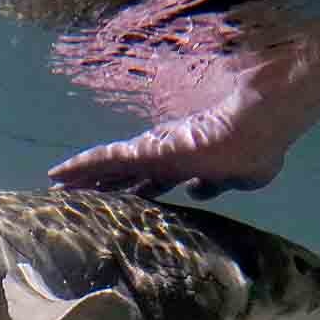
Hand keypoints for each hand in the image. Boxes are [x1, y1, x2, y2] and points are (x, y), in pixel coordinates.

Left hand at [47, 106, 286, 199]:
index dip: (135, 189)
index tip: (123, 197)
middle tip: (76, 195)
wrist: (262, 121)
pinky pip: (104, 158)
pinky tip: (59, 175)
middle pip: (126, 174)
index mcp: (187, 162)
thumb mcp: (243, 177)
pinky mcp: (146, 149)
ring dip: (82, 177)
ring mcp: (154, 151)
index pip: (154, 180)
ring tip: (56, 186)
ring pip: (108, 166)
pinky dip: (81, 166)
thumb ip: (217, 185)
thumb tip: (195, 190)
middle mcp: (166, 155)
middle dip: (102, 185)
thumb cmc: (259, 145)